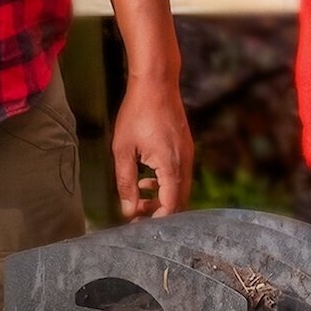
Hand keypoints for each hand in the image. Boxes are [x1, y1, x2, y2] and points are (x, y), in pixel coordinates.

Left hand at [111, 74, 193, 219]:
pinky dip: (164, 183)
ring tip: (139, 197)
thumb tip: (128, 209)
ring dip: (161, 198)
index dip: (156, 221)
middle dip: (158, 212)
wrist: (156, 83)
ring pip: (179, 188)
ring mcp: (187, 154)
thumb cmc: (137, 113)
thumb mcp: (123, 149)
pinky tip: (146, 178)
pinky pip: (178, 175)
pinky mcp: (185, 147)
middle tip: (137, 216)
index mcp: (171, 166)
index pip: (171, 207)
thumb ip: (126, 182)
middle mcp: (185, 163)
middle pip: (178, 201)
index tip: (137, 227)